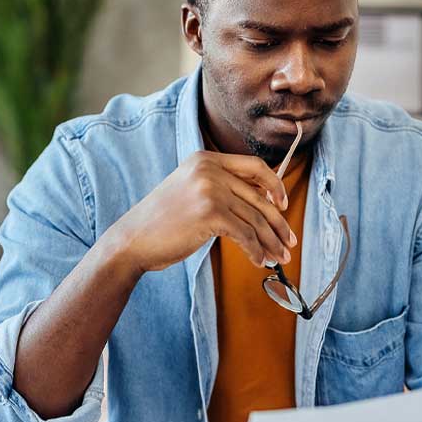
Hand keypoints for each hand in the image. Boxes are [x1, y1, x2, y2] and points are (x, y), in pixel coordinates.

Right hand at [106, 150, 295, 272]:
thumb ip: (221, 188)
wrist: (132, 240)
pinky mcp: (210, 213)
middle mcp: (209, 169)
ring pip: (256, 219)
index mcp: (205, 159)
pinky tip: (259, 262)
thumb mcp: (191, 191)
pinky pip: (246, 235)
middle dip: (279, 224)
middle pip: (260, 197)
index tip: (283, 205)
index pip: (255, 165)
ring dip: (271, 242)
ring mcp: (210, 190)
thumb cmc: (162, 222)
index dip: (275, 185)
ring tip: (279, 258)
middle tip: (289, 242)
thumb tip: (263, 202)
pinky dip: (256, 251)